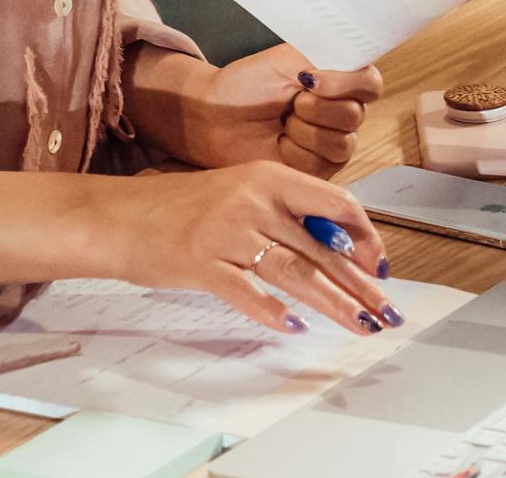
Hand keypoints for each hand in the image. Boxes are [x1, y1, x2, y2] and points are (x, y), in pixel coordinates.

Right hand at [94, 161, 401, 337]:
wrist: (119, 216)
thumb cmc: (185, 207)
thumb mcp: (243, 192)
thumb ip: (287, 212)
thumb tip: (337, 244)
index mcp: (270, 178)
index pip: (336, 204)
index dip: (366, 236)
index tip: (380, 265)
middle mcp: (254, 201)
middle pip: (322, 247)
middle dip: (360, 282)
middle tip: (386, 309)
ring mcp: (227, 233)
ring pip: (296, 271)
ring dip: (334, 302)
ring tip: (360, 323)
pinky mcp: (201, 264)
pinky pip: (246, 292)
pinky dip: (273, 311)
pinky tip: (295, 327)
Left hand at [128, 44, 383, 175]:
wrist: (214, 117)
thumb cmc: (246, 85)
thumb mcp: (287, 60)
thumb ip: (325, 61)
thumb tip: (347, 73)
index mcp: (340, 82)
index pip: (370, 83)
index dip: (347, 84)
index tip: (311, 80)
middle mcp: (341, 114)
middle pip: (355, 115)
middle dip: (317, 109)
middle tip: (290, 104)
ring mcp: (331, 144)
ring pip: (342, 143)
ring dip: (305, 132)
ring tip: (282, 124)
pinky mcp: (317, 172)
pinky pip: (323, 166)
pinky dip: (296, 154)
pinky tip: (279, 145)